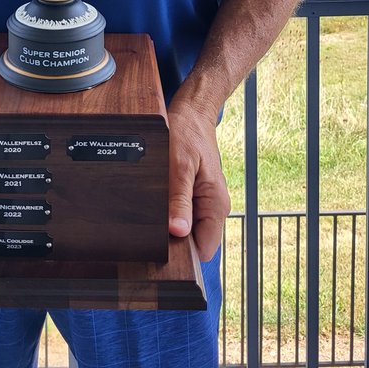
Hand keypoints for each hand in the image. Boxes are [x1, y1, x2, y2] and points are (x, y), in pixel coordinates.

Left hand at [167, 99, 230, 260]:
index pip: (204, 249)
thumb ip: (180, 198)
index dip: (184, 255)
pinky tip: (158, 204)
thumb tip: (178, 231)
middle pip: (194, 242)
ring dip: (171, 226)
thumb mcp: (179, 164)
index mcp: (216, 204)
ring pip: (187, 229)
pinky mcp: (194, 196)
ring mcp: (204, 202)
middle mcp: (213, 207)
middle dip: (174, 241)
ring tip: (154, 214)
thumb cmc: (188, 133)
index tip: (162, 251)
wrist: (191, 113)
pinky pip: (182, 215)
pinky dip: (169, 213)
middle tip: (151, 232)